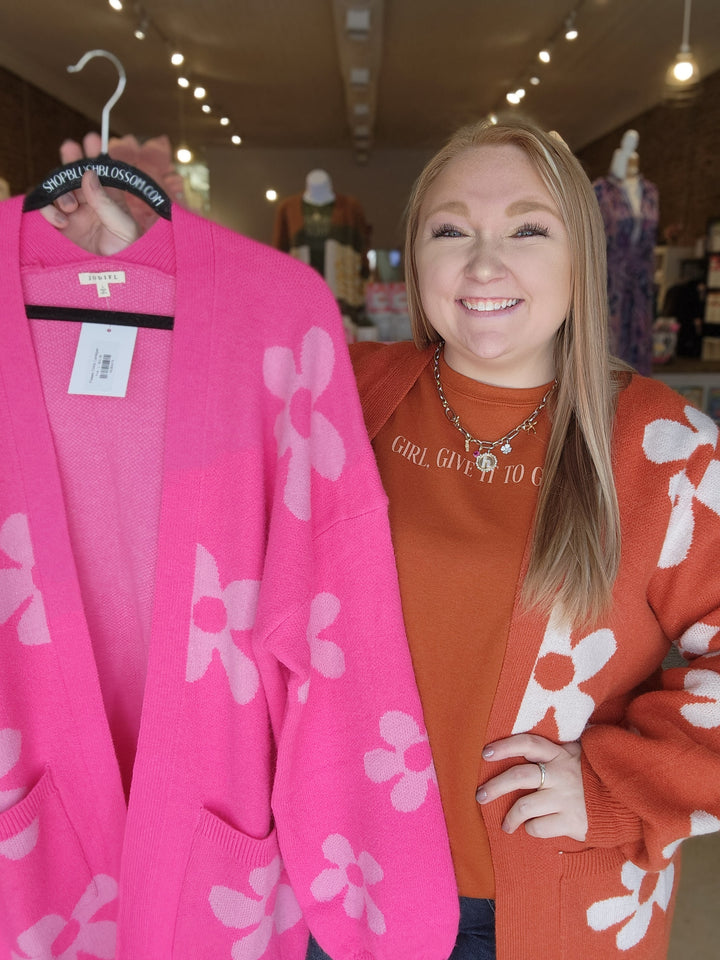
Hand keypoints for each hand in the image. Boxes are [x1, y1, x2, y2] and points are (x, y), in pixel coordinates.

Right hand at [40, 135, 140, 255]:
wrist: (117, 276)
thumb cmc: (128, 251)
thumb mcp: (122, 225)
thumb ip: (105, 201)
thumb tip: (90, 174)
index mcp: (110, 197)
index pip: (101, 170)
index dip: (95, 154)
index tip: (91, 140)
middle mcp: (91, 201)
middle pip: (76, 174)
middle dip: (72, 160)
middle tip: (70, 148)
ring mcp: (75, 212)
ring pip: (60, 190)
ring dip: (61, 191)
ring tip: (71, 206)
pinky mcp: (62, 227)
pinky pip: (48, 210)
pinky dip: (50, 211)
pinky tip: (61, 220)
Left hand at [476, 733, 587, 840]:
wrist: (628, 801)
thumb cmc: (595, 777)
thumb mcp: (579, 755)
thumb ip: (556, 751)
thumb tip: (525, 746)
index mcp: (560, 755)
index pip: (528, 743)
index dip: (505, 746)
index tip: (485, 753)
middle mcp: (560, 774)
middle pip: (518, 776)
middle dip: (494, 786)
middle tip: (479, 796)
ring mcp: (565, 798)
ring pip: (524, 805)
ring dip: (510, 816)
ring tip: (506, 824)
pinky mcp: (571, 821)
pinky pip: (539, 827)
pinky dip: (531, 828)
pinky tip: (532, 828)